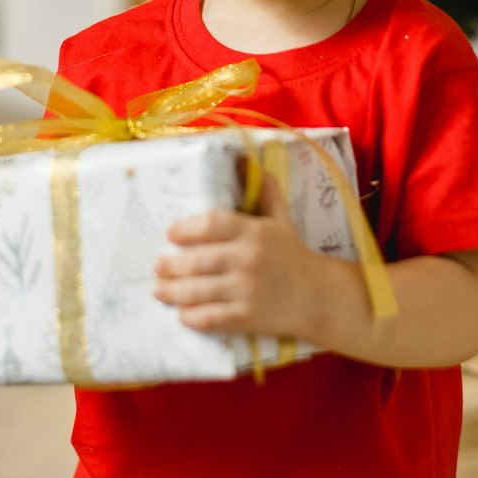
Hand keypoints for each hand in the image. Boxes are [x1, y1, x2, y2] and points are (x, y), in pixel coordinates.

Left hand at [154, 172, 328, 339]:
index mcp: (254, 231)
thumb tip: (243, 159)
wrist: (319, 296)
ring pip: (199, 291)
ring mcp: (248, 290)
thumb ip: (263, 189)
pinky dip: (192, 316)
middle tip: (158, 266)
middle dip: (171, 265)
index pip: (211, 224)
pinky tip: (182, 313)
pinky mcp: (248, 317)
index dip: (186, 228)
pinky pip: (211, 318)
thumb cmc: (292, 254)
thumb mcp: (281, 218)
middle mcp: (249, 259)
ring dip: (173, 292)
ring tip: (160, 289)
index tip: (170, 233)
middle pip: (198, 260)